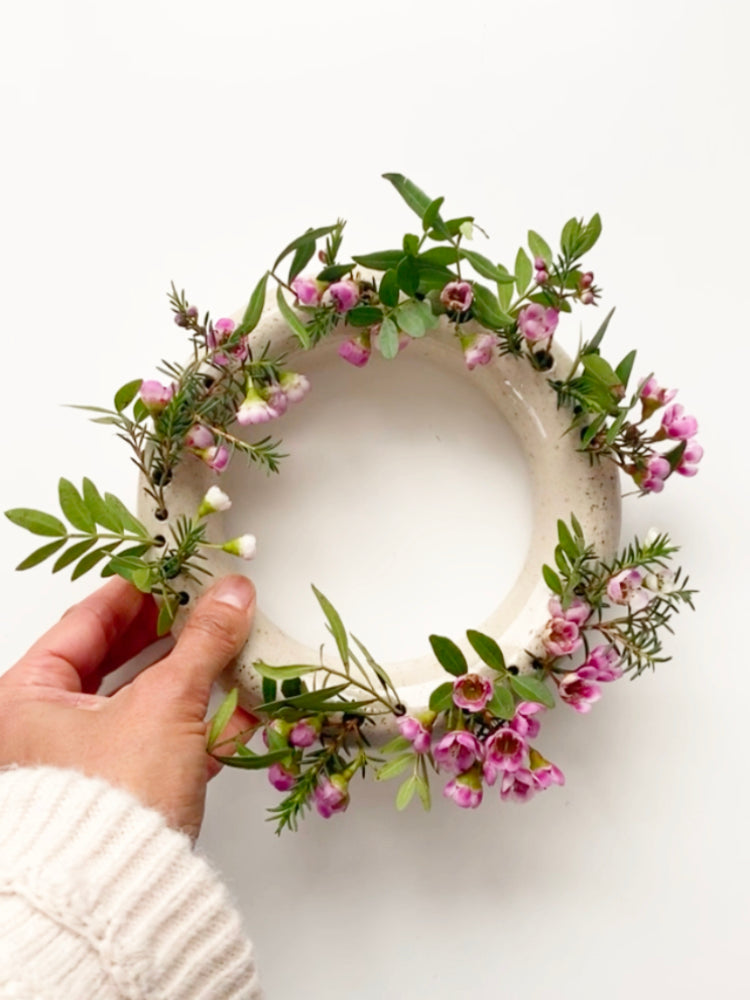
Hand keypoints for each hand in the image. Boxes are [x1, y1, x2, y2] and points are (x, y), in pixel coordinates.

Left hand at [0, 574, 256, 838]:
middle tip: (207, 607)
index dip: (135, 591)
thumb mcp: (165, 702)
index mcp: (28, 698)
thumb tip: (232, 597)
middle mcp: (46, 730)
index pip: (85, 622)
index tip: (172, 571)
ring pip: (145, 703)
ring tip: (232, 650)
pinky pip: (161, 743)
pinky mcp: (122, 795)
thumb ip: (203, 642)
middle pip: (118, 662)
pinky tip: (238, 707)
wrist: (120, 898)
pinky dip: (198, 724)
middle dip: (173, 636)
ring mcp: (85, 765)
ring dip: (193, 679)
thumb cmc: (112, 800)